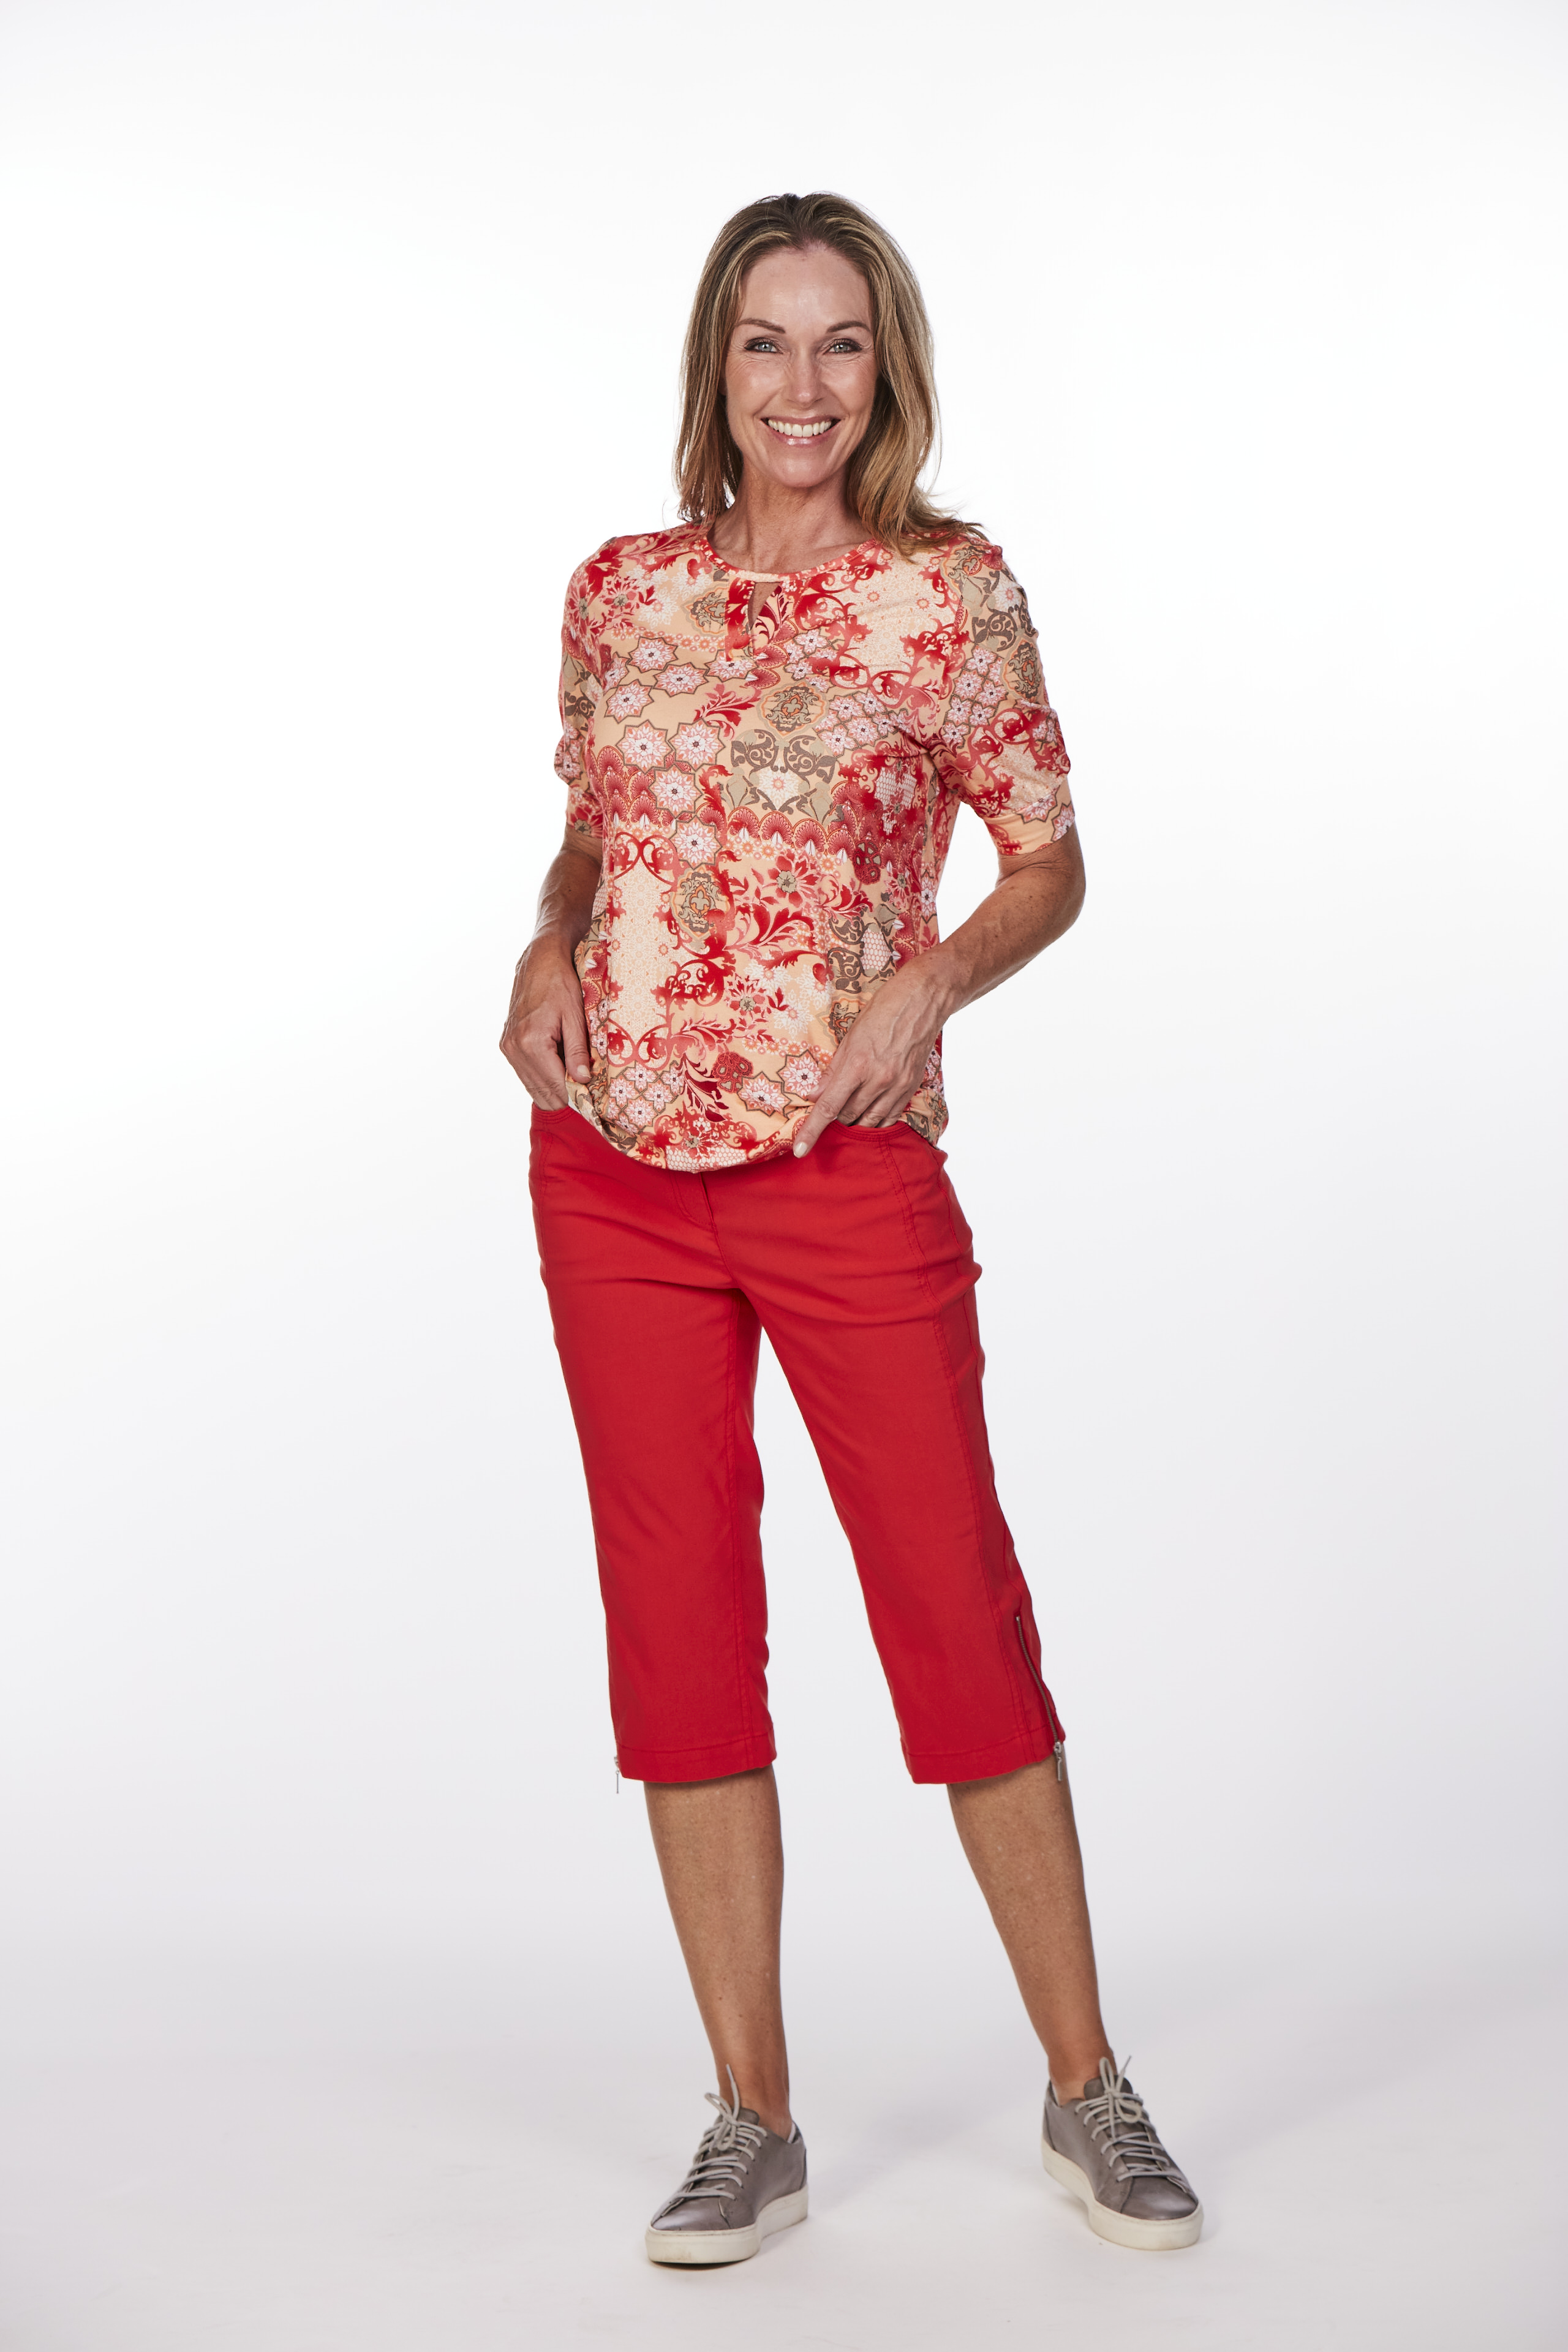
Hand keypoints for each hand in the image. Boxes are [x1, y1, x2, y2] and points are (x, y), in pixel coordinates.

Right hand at [499, 939, 590, 1108]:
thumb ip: (578, 1051)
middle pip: (543, 1094)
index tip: (594, 1098)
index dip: (576, 1096)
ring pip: (533, 1088)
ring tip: (574, 1072)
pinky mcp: (506, 1044)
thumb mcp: (575, 1016)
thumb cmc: (560, 983)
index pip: (556, 1088)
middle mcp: (514, 1048)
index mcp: (532, 1042)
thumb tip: (583, 1081)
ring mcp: (507, 1047)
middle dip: (565, 1094)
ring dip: (554, 1086)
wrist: (538, 960)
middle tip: (586, 1086)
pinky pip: (526, 1074)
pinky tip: (558, 1062)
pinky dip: (543, 1076)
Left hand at [792, 960, 953, 1156]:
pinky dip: (876, 1121)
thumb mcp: (850, 1037)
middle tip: (829, 1109)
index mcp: (857, 1065)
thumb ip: (832, 1070)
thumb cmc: (882, 1012)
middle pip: (847, 1116)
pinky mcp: (910, 1088)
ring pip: (869, 1121)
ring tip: (848, 1112)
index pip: (828, 1107)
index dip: (811, 1131)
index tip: (799, 1149)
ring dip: (855, 1121)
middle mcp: (878, 1080)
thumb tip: (814, 1095)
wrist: (921, 1002)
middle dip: (835, 1117)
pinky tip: (870, 1116)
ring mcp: (896, 1086)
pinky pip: (890, 1117)